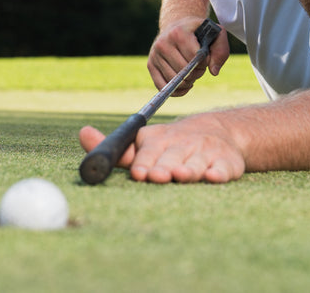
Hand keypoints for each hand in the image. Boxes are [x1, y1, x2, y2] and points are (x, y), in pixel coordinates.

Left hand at [78, 115, 244, 183]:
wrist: (218, 133)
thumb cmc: (171, 147)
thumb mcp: (145, 145)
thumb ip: (117, 148)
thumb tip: (82, 133)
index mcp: (160, 141)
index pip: (150, 151)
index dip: (145, 162)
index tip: (139, 172)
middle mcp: (183, 144)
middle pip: (172, 158)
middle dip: (165, 167)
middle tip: (157, 176)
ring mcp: (206, 153)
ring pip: (196, 164)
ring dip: (190, 170)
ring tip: (182, 176)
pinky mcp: (227, 163)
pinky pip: (224, 169)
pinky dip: (219, 173)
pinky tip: (213, 176)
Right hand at [147, 18, 229, 94]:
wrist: (177, 26)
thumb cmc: (199, 32)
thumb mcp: (216, 33)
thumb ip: (221, 49)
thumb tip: (213, 71)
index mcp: (178, 33)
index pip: (194, 57)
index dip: (204, 62)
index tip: (206, 58)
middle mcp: (163, 43)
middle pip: (184, 71)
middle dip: (197, 73)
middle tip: (200, 67)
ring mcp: (154, 55)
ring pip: (174, 81)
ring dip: (188, 82)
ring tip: (193, 74)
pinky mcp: (150, 65)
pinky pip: (162, 87)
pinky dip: (176, 91)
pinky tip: (185, 85)